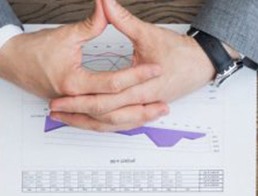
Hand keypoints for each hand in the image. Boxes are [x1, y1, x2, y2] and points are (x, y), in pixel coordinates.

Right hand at [0, 3, 166, 132]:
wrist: (11, 61)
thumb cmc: (33, 49)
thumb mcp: (66, 34)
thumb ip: (92, 24)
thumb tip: (109, 8)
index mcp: (73, 82)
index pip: (113, 82)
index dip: (137, 74)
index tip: (156, 67)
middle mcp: (74, 99)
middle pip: (115, 109)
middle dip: (142, 106)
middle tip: (164, 101)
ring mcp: (74, 106)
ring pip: (109, 121)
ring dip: (134, 119)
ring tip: (156, 113)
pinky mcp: (74, 108)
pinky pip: (100, 121)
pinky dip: (119, 121)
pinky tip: (135, 118)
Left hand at [48, 0, 214, 130]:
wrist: (202, 62)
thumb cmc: (180, 51)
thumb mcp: (148, 34)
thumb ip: (123, 19)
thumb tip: (104, 3)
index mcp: (145, 85)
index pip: (108, 96)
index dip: (82, 98)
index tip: (62, 95)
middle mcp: (144, 100)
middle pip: (106, 114)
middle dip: (79, 113)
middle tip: (56, 109)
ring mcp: (146, 107)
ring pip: (113, 123)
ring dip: (88, 121)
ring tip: (66, 118)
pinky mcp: (146, 109)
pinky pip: (121, 122)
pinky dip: (103, 122)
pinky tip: (89, 120)